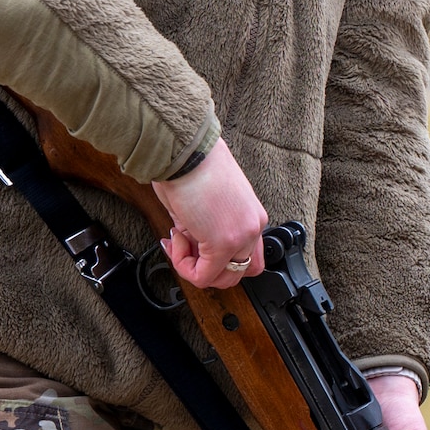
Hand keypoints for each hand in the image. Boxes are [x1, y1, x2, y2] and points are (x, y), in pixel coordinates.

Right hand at [151, 139, 267, 289]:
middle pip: (241, 271)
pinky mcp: (223, 244)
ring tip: (179, 239)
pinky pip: (202, 276)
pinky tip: (176, 239)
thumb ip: (205, 231)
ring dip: (196, 268)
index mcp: (251, 213)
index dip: (216, 256)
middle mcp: (253, 226)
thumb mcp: (205, 205)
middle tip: (186, 247)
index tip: (190, 240)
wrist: (186, 150)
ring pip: (224, 279)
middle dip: (209, 268)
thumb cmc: (191, 165)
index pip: (247, 254)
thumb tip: (192, 246)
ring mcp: (242, 236)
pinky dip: (183, 265)